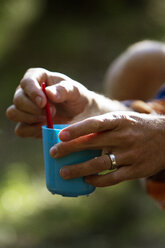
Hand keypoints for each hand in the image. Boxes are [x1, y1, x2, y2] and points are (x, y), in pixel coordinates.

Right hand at [6, 68, 91, 137]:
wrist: (80, 114)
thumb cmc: (76, 97)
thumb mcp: (75, 91)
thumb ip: (64, 90)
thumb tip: (48, 93)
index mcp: (37, 77)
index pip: (27, 82)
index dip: (32, 92)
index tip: (43, 103)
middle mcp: (27, 92)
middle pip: (18, 99)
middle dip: (33, 108)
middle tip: (53, 112)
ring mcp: (25, 109)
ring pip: (13, 113)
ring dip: (29, 119)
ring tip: (48, 120)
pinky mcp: (27, 125)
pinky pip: (20, 130)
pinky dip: (31, 131)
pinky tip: (44, 128)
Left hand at [50, 111, 164, 186]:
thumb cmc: (138, 127)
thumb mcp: (123, 119)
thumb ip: (103, 126)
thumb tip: (76, 136)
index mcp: (120, 121)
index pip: (95, 124)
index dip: (77, 130)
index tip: (60, 136)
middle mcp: (124, 137)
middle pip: (92, 144)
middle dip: (70, 149)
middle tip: (53, 153)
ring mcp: (130, 155)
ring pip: (99, 164)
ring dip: (79, 169)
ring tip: (64, 172)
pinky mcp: (135, 171)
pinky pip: (112, 179)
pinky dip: (97, 180)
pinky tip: (86, 179)